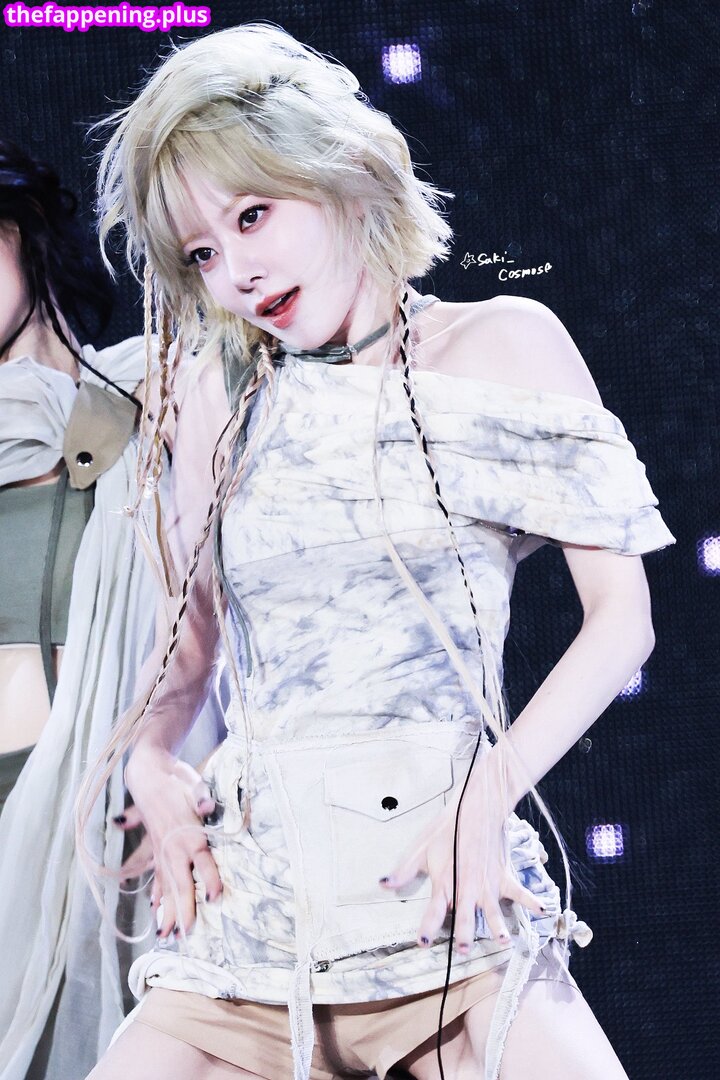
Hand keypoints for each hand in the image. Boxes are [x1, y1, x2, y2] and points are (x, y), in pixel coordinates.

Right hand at [121, 749, 222, 939]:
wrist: (150, 776)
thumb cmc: (178, 781)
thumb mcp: (195, 786)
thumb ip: (202, 798)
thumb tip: (207, 805)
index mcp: (190, 835)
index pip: (203, 862)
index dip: (210, 880)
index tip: (215, 898)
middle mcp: (175, 848)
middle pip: (181, 884)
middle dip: (184, 909)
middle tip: (186, 935)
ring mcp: (163, 852)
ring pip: (166, 887)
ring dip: (167, 910)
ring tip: (165, 934)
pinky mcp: (156, 850)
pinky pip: (156, 878)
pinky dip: (156, 895)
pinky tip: (154, 910)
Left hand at [380, 765, 544, 952]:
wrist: (475, 808)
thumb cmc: (446, 828)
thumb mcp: (419, 848)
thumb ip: (403, 871)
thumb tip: (382, 884)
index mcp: (445, 883)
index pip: (433, 912)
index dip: (426, 928)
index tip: (421, 943)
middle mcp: (467, 888)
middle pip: (466, 918)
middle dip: (465, 936)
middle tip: (464, 952)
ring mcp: (487, 884)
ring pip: (493, 911)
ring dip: (498, 926)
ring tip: (503, 942)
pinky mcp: (503, 875)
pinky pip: (519, 892)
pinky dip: (531, 901)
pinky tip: (543, 911)